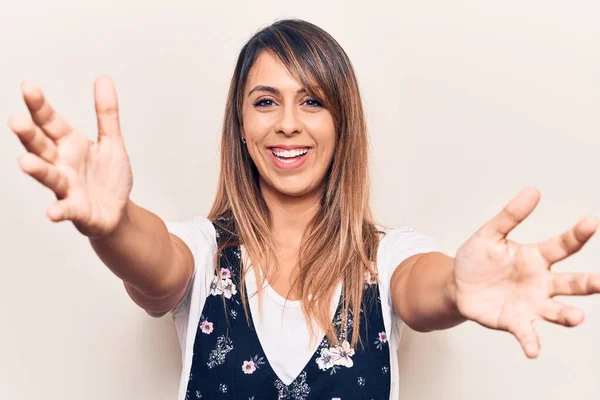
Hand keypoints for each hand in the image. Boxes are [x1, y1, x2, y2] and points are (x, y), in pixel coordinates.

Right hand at [8, 76, 132, 237]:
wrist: (118, 212)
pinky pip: (66, 209)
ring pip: (48, 176)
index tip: (28, 85)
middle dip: (29, 135)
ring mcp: (67, 187)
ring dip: (37, 170)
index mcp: (69, 145)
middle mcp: (62, 164)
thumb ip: (106, 113)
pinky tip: (53, 212)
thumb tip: (103, 78)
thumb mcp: (112, 142)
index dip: (39, 106)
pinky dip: (59, 210)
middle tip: (16, 120)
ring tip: (25, 162)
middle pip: (41, 146)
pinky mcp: (77, 210)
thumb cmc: (109, 178)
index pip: (49, 122)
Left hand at [452, 187, 598, 357]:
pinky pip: (527, 333)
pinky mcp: (514, 322)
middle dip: (588, 284)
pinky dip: (531, 342)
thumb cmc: (477, 259)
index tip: (591, 223)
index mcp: (536, 258)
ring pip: (556, 311)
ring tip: (577, 317)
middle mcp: (540, 282)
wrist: (457, 285)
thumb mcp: (489, 234)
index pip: (562, 246)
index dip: (577, 235)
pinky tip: (533, 351)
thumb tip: (533, 191)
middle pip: (570, 283)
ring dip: (567, 315)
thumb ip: (510, 216)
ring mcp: (530, 304)